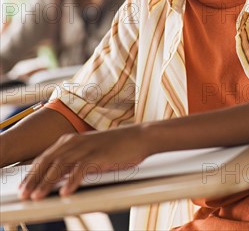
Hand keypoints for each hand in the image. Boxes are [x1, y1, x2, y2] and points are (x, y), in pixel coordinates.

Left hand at [19, 125, 148, 199]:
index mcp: (71, 140)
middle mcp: (76, 141)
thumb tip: (57, 178)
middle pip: (48, 160)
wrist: (139, 137)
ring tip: (38, 196)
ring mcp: (88, 147)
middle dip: (34, 179)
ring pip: (61, 165)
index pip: (45, 157)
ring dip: (47, 182)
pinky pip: (82, 168)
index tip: (23, 188)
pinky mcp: (100, 155)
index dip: (32, 173)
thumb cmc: (116, 147)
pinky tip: (65, 192)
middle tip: (24, 195)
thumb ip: (73, 161)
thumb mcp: (90, 152)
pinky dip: (72, 181)